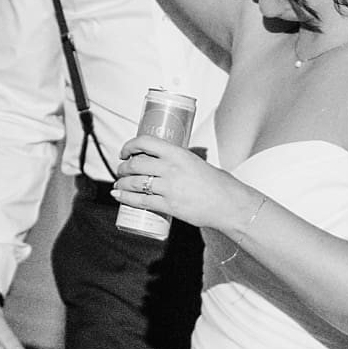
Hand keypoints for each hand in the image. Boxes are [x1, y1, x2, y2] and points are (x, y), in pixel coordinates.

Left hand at [113, 137, 254, 235]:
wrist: (229, 204)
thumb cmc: (217, 183)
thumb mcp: (196, 162)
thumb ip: (179, 161)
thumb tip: (164, 161)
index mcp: (178, 153)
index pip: (145, 142)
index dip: (129, 145)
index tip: (124, 151)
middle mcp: (171, 168)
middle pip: (135, 164)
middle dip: (123, 167)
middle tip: (121, 170)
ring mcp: (169, 188)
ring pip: (135, 183)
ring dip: (121, 183)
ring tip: (118, 184)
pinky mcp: (169, 206)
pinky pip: (141, 201)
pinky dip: (125, 198)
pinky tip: (118, 196)